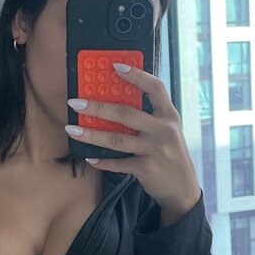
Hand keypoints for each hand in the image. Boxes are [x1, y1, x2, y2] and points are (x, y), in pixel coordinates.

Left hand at [66, 63, 201, 221]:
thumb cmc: (169, 155)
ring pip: (117, 139)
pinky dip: (103, 161)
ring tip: (72, 129)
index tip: (115, 66)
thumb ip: (149, 118)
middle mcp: (163, 129)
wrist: (182, 188)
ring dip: (91, 134)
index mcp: (169, 115)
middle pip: (126, 113)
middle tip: (75, 103)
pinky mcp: (147, 168)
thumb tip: (115, 104)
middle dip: (98, 107)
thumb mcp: (167, 131)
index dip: (136, 75)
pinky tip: (90, 158)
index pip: (155, 88)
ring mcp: (155, 149)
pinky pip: (119, 163)